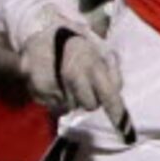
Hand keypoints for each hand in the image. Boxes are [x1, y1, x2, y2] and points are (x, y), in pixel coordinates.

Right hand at [21, 9, 129, 137]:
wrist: (42, 31)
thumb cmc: (77, 42)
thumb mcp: (101, 49)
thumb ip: (112, 71)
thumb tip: (116, 91)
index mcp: (91, 63)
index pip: (108, 94)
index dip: (116, 111)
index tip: (124, 129)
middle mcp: (71, 75)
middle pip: (88, 105)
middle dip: (90, 99)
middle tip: (85, 85)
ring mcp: (52, 83)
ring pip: (69, 107)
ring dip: (71, 98)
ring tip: (66, 78)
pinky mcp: (35, 89)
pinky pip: (52, 105)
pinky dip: (55, 97)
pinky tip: (53, 81)